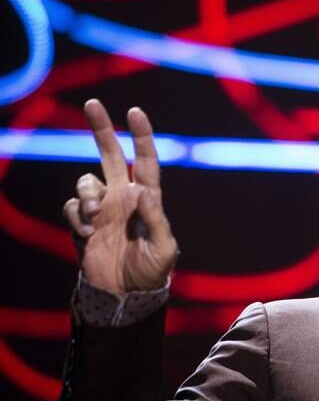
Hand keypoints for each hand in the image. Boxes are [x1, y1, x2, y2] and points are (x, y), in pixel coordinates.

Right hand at [63, 99, 177, 295]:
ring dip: (87, 194)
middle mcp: (124, 198)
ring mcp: (103, 210)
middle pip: (111, 155)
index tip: (135, 111)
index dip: (141, 136)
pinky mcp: (84, 224)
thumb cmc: (151, 272)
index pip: (145, 161)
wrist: (126, 295)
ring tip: (96, 217)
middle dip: (102, 129)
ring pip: (86, 181)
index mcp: (147, 199)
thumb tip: (142, 191)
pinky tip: (88, 233)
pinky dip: (77, 216)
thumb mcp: (164, 247)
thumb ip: (156, 219)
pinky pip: (72, 207)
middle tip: (93, 105)